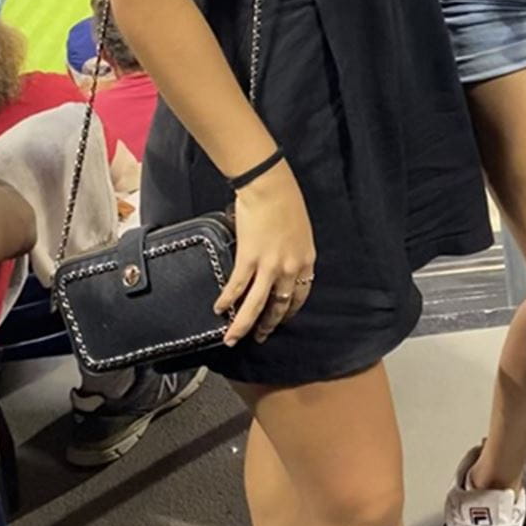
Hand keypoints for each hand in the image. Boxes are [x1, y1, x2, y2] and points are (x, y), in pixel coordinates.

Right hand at [215, 160, 315, 344]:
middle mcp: (290, 268)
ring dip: (244, 325)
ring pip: (256, 305)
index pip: (300, 295)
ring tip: (233, 338)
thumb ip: (293, 249)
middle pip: (279, 306)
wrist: (270, 187)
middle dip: (268, 325)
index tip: (281, 319)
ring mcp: (270, 266)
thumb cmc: (286, 200)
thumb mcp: (299, 230)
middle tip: (260, 337)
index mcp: (306, 259)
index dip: (289, 311)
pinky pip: (237, 287)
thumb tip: (281, 259)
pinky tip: (219, 309)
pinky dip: (227, 300)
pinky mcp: (249, 259)